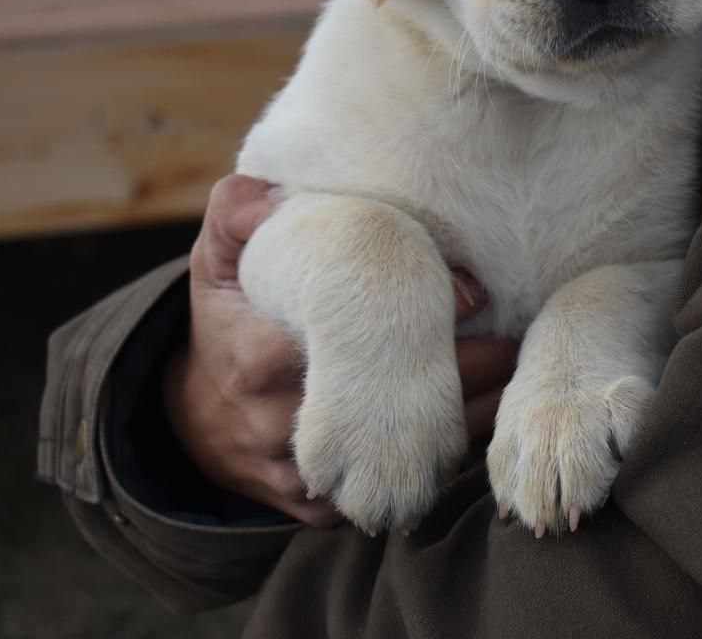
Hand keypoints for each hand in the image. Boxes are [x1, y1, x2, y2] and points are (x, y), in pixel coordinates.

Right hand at [163, 174, 517, 525]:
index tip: (475, 296)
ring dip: (458, 426)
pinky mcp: (315, 506)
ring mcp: (298, 472)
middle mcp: (277, 423)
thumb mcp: (217, 263)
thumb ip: (236, 215)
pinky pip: (386, 490)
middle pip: (389, 410)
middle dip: (458, 379)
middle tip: (510, 342)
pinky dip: (432, 464)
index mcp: (259, 357)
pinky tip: (471, 430)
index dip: (418, 330)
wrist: (191, 416)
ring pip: (397, 458)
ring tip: (509, 381)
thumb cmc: (225, 322)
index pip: (350, 348)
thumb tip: (261, 194)